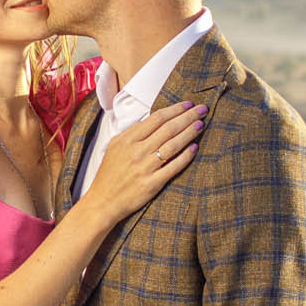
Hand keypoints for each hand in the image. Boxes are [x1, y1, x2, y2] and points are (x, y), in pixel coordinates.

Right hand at [85, 101, 204, 225]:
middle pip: (168, 128)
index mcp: (127, 139)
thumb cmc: (109, 173)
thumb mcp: (114, 146)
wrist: (103, 201)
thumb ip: (132, 132)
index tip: (188, 104)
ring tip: (201, 124)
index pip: (156, 118)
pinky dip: (185, 156)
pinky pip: (173, 167)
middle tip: (202, 109)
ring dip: (189, 133)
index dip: (175, 110)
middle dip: (188, 117)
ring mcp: (145, 168)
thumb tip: (153, 120)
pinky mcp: (152, 184)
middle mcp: (137, 151)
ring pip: (173, 145)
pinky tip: (194, 147)